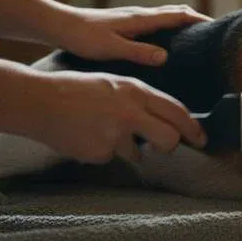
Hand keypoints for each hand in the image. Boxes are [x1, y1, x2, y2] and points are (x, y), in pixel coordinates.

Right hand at [19, 68, 207, 163]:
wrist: (40, 102)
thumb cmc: (78, 89)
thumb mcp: (115, 84)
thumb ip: (140, 100)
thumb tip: (163, 119)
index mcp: (135, 91)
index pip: (176, 112)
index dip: (192, 128)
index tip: (201, 138)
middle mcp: (129, 114)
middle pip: (168, 139)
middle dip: (171, 145)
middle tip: (165, 146)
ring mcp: (114, 136)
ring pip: (136, 153)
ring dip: (127, 147)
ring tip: (102, 129)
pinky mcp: (99, 154)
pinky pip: (110, 157)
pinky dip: (102, 150)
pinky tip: (86, 136)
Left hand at [45, 4, 211, 64]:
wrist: (59, 25)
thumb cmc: (83, 38)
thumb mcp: (112, 49)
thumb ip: (139, 52)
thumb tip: (166, 56)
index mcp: (140, 19)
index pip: (177, 15)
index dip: (198, 20)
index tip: (216, 27)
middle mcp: (139, 15)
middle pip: (174, 12)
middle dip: (194, 19)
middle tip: (211, 33)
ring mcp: (132, 18)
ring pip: (164, 16)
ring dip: (181, 22)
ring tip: (194, 37)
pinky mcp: (124, 24)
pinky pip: (155, 22)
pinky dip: (168, 27)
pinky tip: (164, 42)